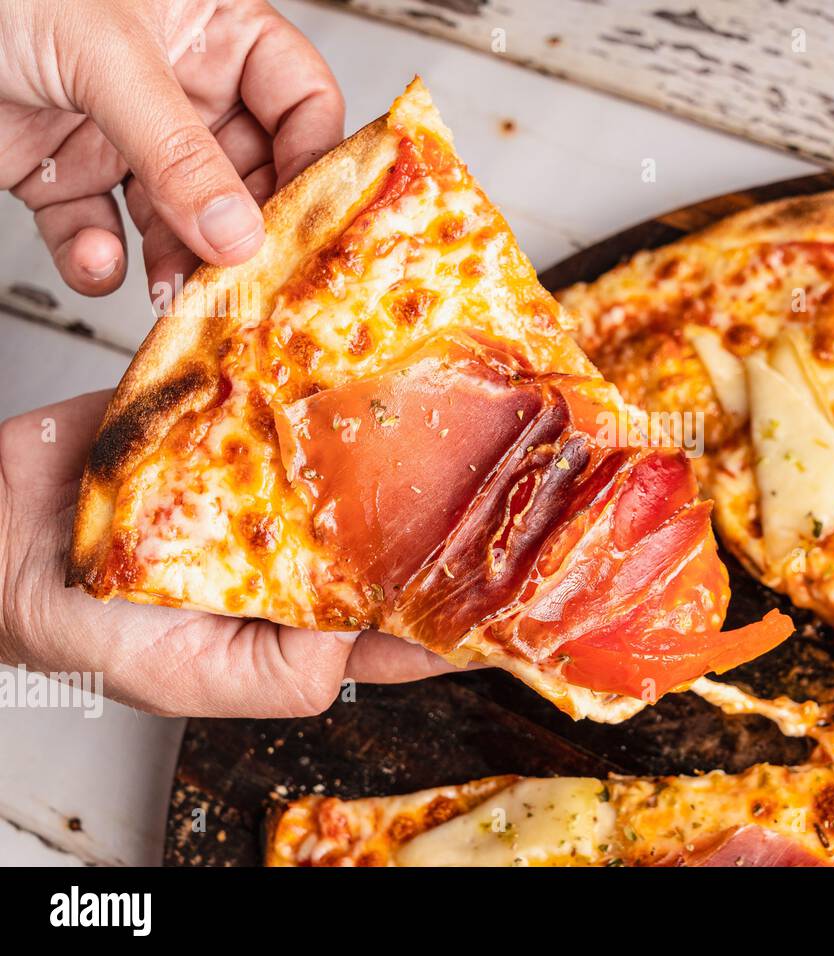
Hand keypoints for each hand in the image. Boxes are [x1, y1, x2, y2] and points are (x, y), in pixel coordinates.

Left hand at [0, 0, 343, 296]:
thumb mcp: (104, 55)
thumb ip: (177, 149)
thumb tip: (240, 232)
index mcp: (213, 32)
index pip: (300, 101)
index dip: (315, 160)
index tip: (313, 222)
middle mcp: (178, 87)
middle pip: (247, 174)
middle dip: (242, 230)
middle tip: (246, 277)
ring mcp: (123, 135)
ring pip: (179, 217)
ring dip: (180, 261)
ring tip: (180, 291)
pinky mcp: (65, 174)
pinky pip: (100, 231)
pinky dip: (96, 257)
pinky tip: (96, 256)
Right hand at [0, 393, 465, 717]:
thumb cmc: (81, 627)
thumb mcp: (188, 679)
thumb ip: (284, 675)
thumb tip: (369, 639)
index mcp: (304, 621)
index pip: (406, 621)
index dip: (464, 608)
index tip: (522, 586)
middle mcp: (303, 550)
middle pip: (399, 526)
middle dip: (450, 505)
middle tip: (510, 473)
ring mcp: (278, 484)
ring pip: (361, 457)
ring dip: (403, 433)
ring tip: (461, 404)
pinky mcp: (243, 424)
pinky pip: (302, 402)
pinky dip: (332, 382)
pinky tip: (378, 363)